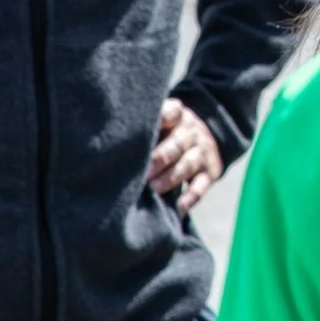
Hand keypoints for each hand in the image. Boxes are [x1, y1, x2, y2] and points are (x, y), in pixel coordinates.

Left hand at [150, 97, 225, 212]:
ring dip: (171, 178)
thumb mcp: (158, 123)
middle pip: (178, 142)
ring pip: (188, 164)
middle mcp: (191, 131)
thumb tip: (109, 147)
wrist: (200, 139)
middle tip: (143, 172)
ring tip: (153, 189)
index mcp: (177, 114)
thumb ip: (141, 130)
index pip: (171, 111)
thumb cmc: (164, 133)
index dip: (160, 118)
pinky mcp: (210, 173)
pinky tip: (176, 209)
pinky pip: (200, 187)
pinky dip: (189, 200)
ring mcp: (202, 152)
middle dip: (160, 158)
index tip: (141, 130)